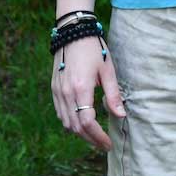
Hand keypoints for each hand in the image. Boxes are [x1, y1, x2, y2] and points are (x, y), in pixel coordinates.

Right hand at [51, 35, 126, 150]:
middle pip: (76, 127)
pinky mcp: (54, 88)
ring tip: (94, 136)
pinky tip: (81, 123)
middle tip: (104, 144)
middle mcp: (66, 93)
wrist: (73, 32)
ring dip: (80, 133)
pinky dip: (70, 122)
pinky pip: (60, 113)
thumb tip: (121, 115)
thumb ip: (113, 95)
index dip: (98, 137)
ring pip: (66, 123)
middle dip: (90, 139)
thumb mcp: (108, 70)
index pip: (87, 123)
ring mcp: (58, 91)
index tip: (109, 143)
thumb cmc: (93, 49)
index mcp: (81, 88)